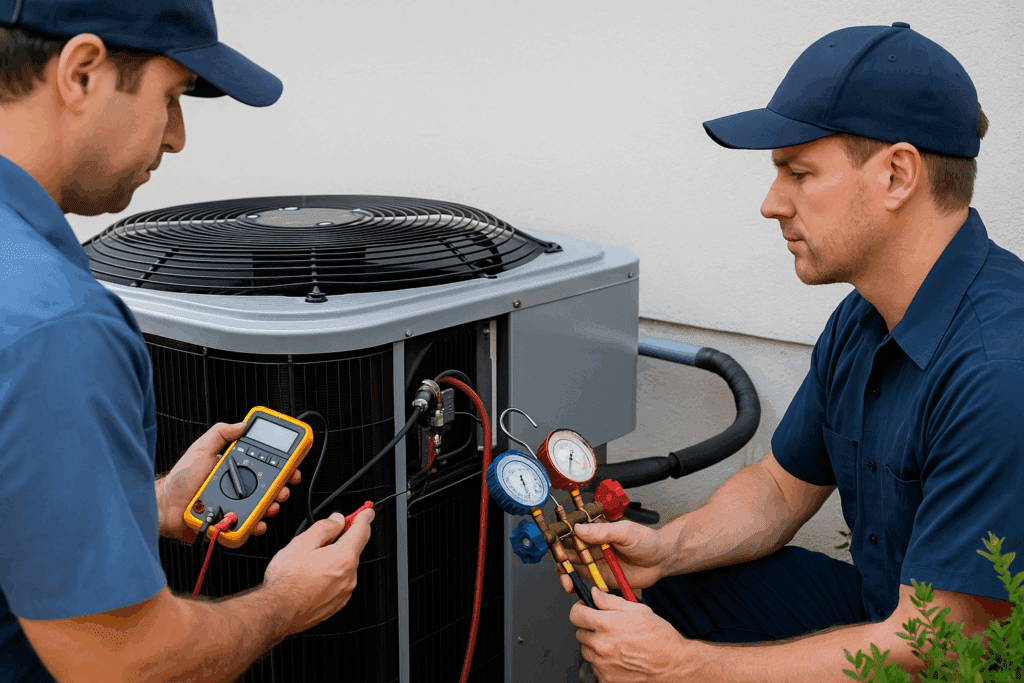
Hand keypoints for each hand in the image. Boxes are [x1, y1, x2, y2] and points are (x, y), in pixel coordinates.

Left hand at [155, 422, 300, 541]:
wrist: (166, 507)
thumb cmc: (180, 479)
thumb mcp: (201, 449)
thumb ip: (220, 433)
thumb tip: (241, 424)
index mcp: (236, 469)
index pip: (266, 465)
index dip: (283, 466)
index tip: (292, 466)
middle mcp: (240, 487)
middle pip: (271, 487)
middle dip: (283, 488)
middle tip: (283, 488)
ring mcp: (238, 505)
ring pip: (265, 507)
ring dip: (273, 506)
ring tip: (270, 505)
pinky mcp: (233, 522)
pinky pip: (251, 525)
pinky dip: (258, 525)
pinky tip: (258, 522)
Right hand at [264, 507, 374, 634]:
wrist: (277, 612)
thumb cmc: (286, 581)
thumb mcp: (301, 543)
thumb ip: (324, 528)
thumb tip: (337, 521)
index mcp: (343, 557)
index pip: (362, 531)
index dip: (364, 517)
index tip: (367, 512)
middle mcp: (349, 576)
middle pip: (353, 549)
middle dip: (344, 538)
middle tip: (330, 532)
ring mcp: (344, 592)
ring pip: (345, 567)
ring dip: (335, 559)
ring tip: (311, 561)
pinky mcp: (336, 604)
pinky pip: (340, 582)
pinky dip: (332, 575)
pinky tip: (313, 577)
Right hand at [557, 519, 670, 593]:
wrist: (661, 560)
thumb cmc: (647, 541)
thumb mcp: (625, 532)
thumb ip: (603, 532)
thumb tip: (580, 529)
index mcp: (596, 529)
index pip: (573, 530)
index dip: (561, 536)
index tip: (555, 543)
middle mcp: (592, 544)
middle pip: (568, 550)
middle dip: (560, 558)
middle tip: (561, 566)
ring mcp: (595, 561)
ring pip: (572, 566)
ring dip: (565, 573)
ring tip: (567, 581)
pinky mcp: (599, 577)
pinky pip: (583, 580)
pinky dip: (575, 584)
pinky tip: (573, 587)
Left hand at [570, 588, 692, 682]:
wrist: (672, 665)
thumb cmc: (659, 638)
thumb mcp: (638, 610)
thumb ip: (610, 601)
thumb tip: (595, 593)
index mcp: (607, 625)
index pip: (575, 614)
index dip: (580, 609)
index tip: (584, 609)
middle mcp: (601, 646)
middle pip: (579, 633)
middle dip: (590, 628)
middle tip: (605, 628)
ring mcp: (602, 665)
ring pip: (586, 651)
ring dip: (595, 646)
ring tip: (615, 644)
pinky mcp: (606, 679)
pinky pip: (595, 667)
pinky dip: (603, 662)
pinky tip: (618, 657)